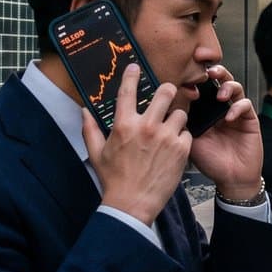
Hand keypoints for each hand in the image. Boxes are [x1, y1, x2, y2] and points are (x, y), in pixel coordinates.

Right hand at [84, 65, 192, 223]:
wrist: (132, 204)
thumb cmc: (113, 179)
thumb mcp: (96, 153)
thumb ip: (90, 129)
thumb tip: (84, 110)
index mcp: (124, 125)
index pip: (128, 91)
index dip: (132, 75)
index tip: (135, 67)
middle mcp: (147, 127)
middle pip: (165, 92)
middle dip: (167, 91)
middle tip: (166, 95)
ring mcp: (166, 137)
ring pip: (181, 112)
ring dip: (176, 117)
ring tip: (170, 128)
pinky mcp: (181, 150)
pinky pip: (187, 133)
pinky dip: (183, 138)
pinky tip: (175, 147)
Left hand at [186, 65, 262, 200]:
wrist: (231, 178)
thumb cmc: (210, 162)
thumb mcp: (189, 141)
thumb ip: (182, 124)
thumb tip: (168, 106)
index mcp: (205, 111)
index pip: (202, 87)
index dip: (197, 80)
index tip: (188, 77)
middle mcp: (220, 108)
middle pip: (220, 81)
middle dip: (215, 72)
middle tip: (208, 72)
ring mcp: (235, 112)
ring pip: (235, 87)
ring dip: (227, 86)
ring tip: (220, 95)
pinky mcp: (249, 119)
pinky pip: (245, 104)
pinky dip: (238, 107)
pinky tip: (230, 116)